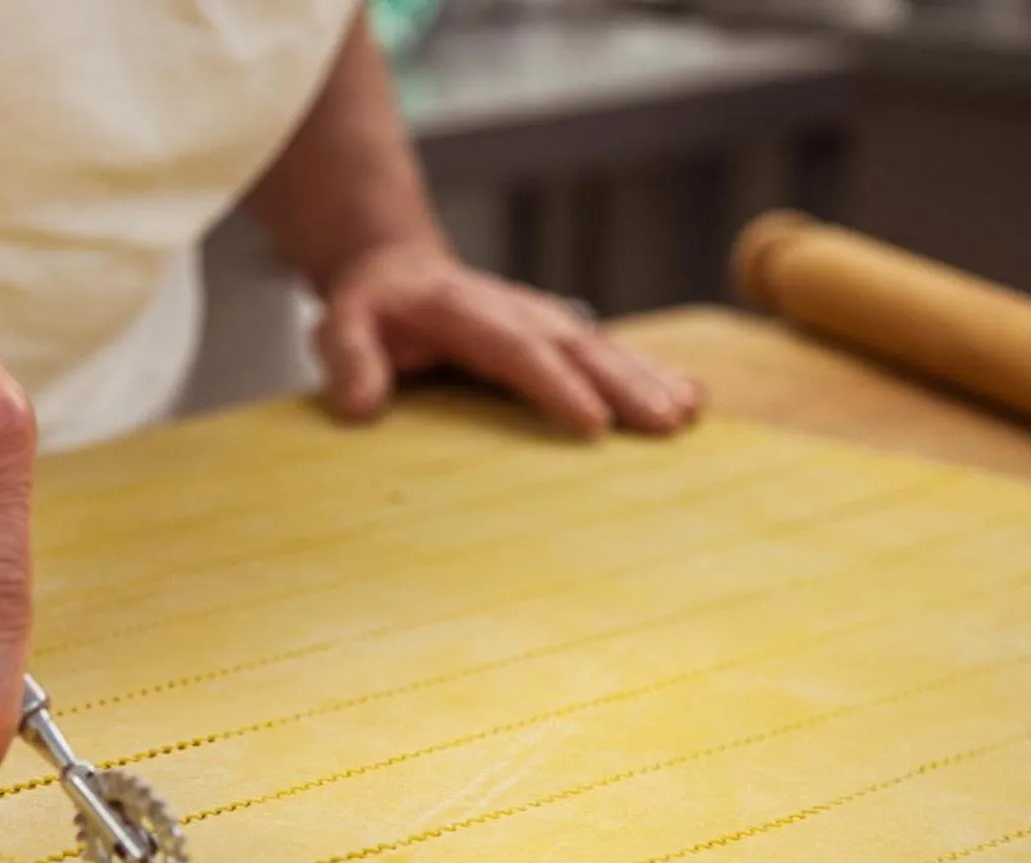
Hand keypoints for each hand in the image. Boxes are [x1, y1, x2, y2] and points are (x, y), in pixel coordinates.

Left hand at [315, 240, 703, 435]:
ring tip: (688, 414)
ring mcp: (544, 321)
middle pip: (577, 348)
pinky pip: (609, 355)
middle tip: (667, 423)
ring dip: (649, 380)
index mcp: (467, 311)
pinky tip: (691, 399)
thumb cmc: (370, 309)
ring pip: (603, 350)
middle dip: (625, 385)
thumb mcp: (340, 325)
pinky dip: (652, 373)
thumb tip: (359, 407)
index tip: (593, 422)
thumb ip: (348, 359)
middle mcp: (517, 311)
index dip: (556, 385)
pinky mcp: (560, 336)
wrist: (397, 271)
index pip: (516, 350)